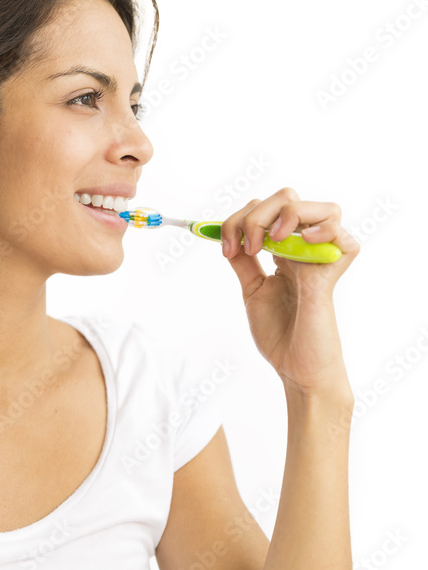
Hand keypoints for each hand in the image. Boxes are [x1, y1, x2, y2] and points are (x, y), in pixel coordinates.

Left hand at [220, 188, 359, 394]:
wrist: (295, 370)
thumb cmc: (279, 334)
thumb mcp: (252, 289)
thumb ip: (244, 261)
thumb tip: (230, 235)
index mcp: (286, 251)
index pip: (267, 209)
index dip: (240, 218)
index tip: (224, 246)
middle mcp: (306, 250)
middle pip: (289, 200)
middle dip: (256, 214)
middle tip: (245, 247)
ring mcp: (321, 260)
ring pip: (323, 209)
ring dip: (288, 215)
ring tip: (271, 241)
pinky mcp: (331, 276)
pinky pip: (344, 238)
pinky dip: (324, 230)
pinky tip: (301, 242)